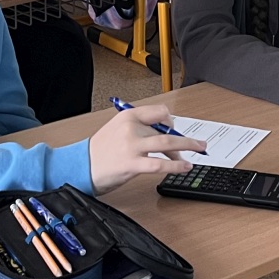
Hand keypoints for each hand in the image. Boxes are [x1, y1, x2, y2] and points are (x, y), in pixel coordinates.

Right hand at [87, 103, 203, 192]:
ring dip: (186, 148)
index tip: (176, 130)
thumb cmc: (100, 150)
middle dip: (185, 139)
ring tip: (197, 152)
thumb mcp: (118, 129)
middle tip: (198, 143)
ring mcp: (131, 146)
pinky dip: (176, 166)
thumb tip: (165, 135)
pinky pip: (160, 164)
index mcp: (128, 115)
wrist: (81, 165)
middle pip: (166, 131)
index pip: (159, 111)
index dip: (172, 122)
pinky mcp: (131, 164)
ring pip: (167, 145)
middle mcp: (131, 128)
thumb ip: (140, 128)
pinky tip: (184, 167)